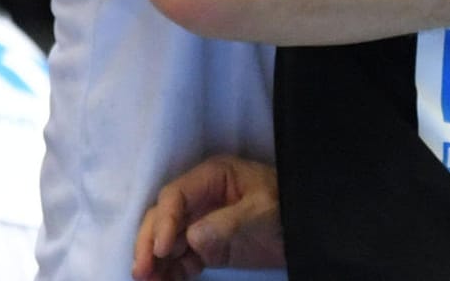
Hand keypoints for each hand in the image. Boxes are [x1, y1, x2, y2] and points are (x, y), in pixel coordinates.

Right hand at [131, 155, 282, 280]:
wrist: (307, 231)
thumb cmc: (287, 209)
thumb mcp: (263, 210)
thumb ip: (229, 222)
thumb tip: (191, 238)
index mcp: (213, 177)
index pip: (175, 196)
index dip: (164, 222)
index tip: (161, 249)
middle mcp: (200, 197)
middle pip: (162, 218)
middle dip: (149, 244)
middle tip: (142, 272)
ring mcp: (200, 222)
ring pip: (165, 242)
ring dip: (153, 262)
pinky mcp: (206, 247)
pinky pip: (179, 259)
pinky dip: (169, 272)